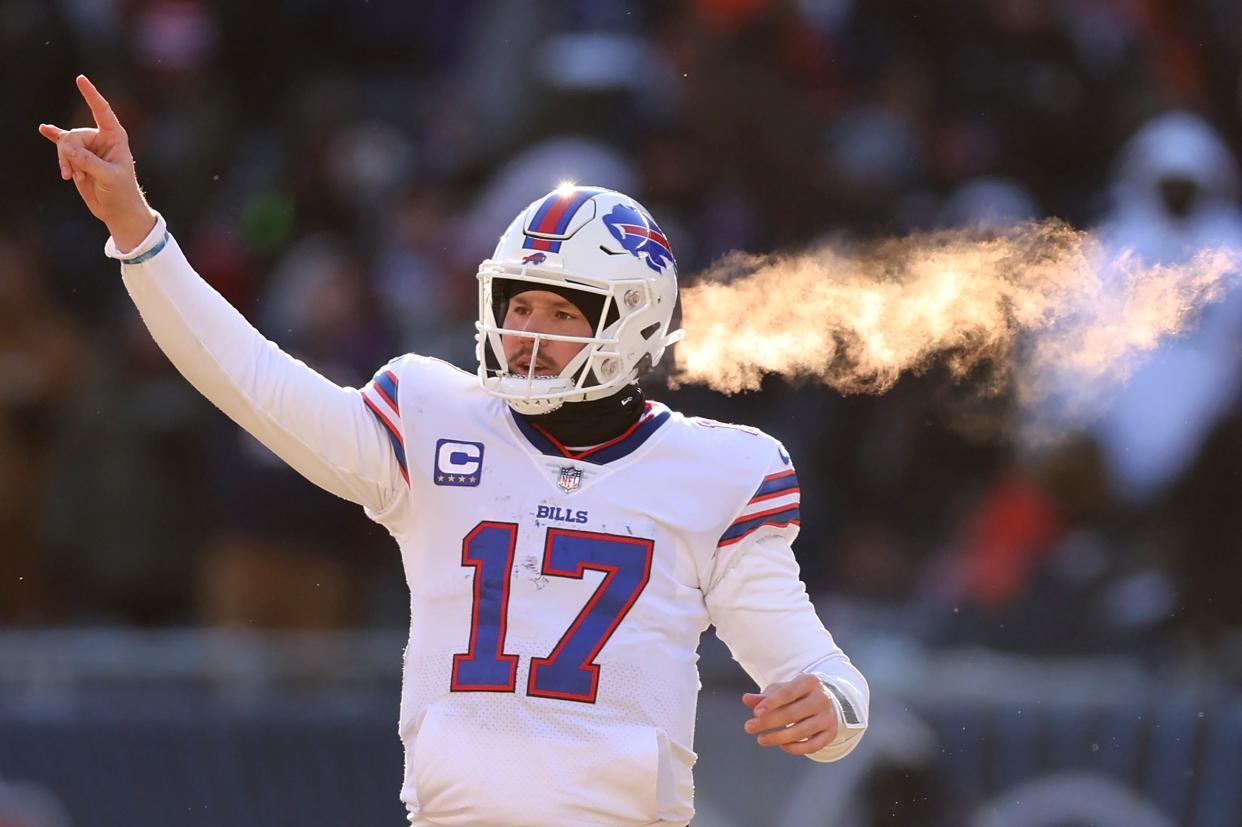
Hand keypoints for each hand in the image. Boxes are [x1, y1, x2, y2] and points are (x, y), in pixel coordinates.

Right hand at [38, 75, 155, 251]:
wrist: (117, 211)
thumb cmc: (121, 193)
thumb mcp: (109, 177)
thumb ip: (89, 162)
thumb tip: (67, 149)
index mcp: (115, 138)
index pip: (102, 111)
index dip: (91, 95)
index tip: (80, 79)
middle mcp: (100, 139)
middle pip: (74, 135)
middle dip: (70, 154)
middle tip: (77, 174)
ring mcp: (87, 148)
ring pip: (64, 144)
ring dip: (64, 162)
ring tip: (72, 177)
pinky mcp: (77, 159)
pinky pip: (62, 143)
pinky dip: (53, 137)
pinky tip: (44, 129)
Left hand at [741, 673, 838, 755]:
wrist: (822, 701)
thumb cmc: (795, 695)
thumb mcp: (780, 691)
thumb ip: (763, 697)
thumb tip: (746, 699)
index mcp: (809, 682)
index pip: (788, 693)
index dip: (771, 703)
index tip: (754, 713)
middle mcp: (822, 698)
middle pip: (793, 713)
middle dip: (768, 722)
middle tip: (748, 727)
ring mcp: (828, 717)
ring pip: (802, 731)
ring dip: (778, 738)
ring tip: (761, 739)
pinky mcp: (831, 733)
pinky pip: (813, 745)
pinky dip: (796, 748)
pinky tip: (781, 746)